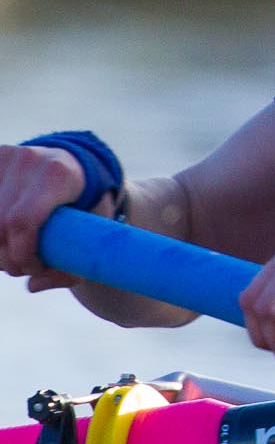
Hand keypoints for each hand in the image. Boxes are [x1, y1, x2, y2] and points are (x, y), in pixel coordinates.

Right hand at [0, 144, 96, 291]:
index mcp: (60, 174)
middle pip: (0, 225)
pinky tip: (5, 237)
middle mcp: (30, 160)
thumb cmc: (87, 202)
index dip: (23, 253)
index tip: (35, 267)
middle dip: (8, 256)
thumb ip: (75, 262)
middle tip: (24, 266)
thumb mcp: (95, 229)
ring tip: (14, 252)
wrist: (77, 162)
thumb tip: (33, 285)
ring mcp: (7, 158)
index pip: (23, 222)